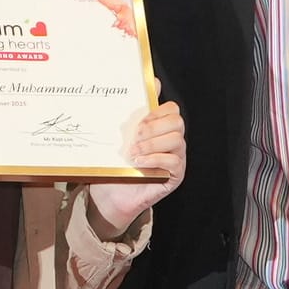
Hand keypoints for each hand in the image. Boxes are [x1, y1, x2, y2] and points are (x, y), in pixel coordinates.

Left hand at [82, 98, 189, 231]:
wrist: (111, 196)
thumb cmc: (116, 166)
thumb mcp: (118, 140)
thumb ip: (126, 119)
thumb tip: (129, 93)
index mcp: (160, 128)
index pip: (171, 109)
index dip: (157, 110)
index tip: (139, 118)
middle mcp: (171, 141)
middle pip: (177, 121)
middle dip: (154, 126)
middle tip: (135, 136)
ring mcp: (176, 157)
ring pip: (176, 140)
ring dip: (152, 144)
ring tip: (133, 152)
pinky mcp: (175, 175)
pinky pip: (173, 161)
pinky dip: (155, 159)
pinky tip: (139, 162)